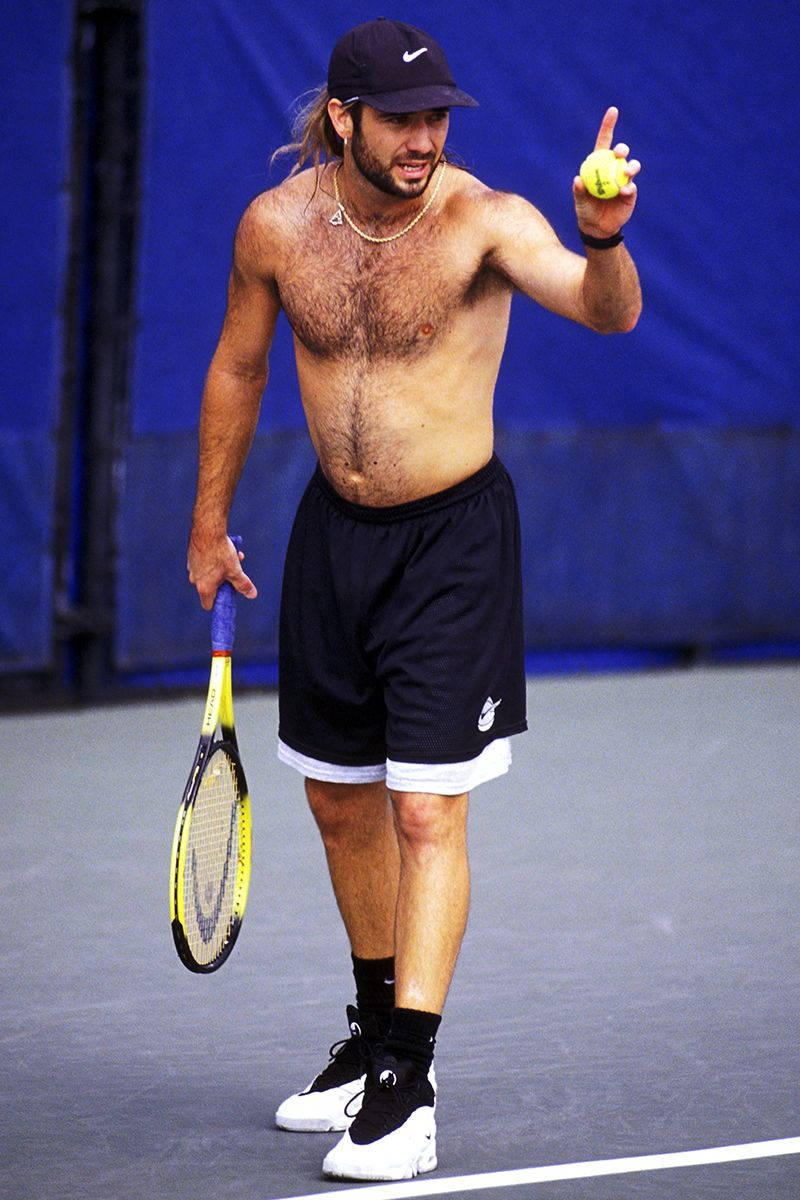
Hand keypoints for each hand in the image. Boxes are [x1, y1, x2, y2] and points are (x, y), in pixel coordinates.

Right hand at [187, 530, 257, 610]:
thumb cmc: (220, 552)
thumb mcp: (235, 571)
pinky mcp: (192, 556)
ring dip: (222, 568)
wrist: (208, 530)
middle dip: (224, 581)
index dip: (218, 603)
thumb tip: (252, 595)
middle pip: (211, 587)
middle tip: (235, 571)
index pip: (208, 605)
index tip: (228, 594)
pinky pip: (204, 562)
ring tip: (235, 555)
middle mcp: (195, 579)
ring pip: (209, 572)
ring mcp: (192, 567)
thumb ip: (242, 584)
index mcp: (204, 587)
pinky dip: (213, 559)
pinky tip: (224, 548)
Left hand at [573, 107, 640, 238]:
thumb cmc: (586, 211)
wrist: (598, 229)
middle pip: (621, 153)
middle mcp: (613, 169)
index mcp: (599, 165)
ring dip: (631, 167)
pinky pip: (632, 187)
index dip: (609, 125)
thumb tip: (577, 180)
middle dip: (622, 149)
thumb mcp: (579, 202)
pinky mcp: (631, 193)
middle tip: (619, 153)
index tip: (613, 111)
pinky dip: (629, 188)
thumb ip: (578, 192)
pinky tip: (624, 191)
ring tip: (627, 173)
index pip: (605, 141)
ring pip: (631, 167)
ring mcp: (623, 180)